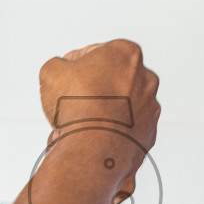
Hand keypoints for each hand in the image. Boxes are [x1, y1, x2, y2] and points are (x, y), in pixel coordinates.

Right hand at [39, 40, 160, 203]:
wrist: (94, 150)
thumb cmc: (78, 107)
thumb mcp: (52, 71)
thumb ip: (60, 65)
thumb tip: (62, 72)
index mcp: (127, 53)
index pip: (96, 53)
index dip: (74, 66)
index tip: (66, 80)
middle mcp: (146, 79)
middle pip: (110, 82)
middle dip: (90, 92)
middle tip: (69, 104)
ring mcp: (150, 109)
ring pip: (118, 109)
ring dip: (99, 114)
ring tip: (75, 126)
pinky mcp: (148, 136)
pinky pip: (123, 132)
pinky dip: (109, 135)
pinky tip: (89, 140)